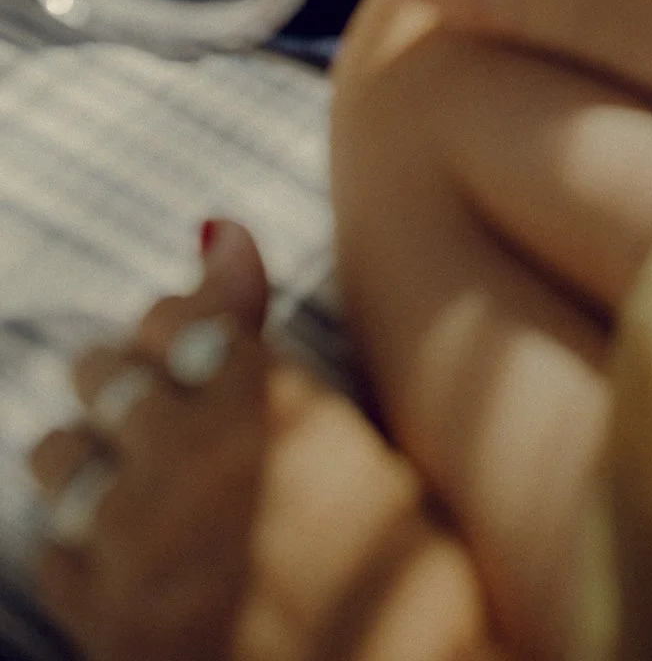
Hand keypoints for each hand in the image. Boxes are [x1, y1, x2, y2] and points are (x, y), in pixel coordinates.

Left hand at [31, 222, 497, 660]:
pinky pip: (54, 550)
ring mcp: (131, 546)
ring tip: (139, 472)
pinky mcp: (100, 625)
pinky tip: (132, 557)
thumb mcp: (356, 446)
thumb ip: (264, 334)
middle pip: (104, 371)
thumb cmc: (406, 577)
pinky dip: (84, 542)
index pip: (176, 314)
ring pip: (57, 454)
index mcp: (262, 403)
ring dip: (94, 451)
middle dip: (131, 375)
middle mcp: (182, 459)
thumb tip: (215, 223)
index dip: (186, 322)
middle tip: (170, 402)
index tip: (207, 344)